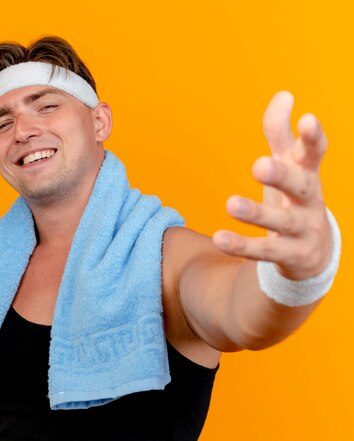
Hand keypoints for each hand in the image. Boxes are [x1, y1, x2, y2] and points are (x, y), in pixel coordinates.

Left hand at [213, 91, 331, 279]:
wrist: (312, 252)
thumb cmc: (295, 197)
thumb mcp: (289, 165)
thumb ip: (281, 133)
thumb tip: (284, 94)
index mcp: (308, 175)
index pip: (314, 153)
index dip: (313, 137)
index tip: (308, 119)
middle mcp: (310, 201)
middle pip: (300, 186)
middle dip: (282, 175)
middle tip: (258, 165)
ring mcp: (303, 230)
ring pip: (282, 221)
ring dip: (257, 213)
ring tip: (231, 204)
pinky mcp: (291, 255)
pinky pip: (265, 251)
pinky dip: (243, 245)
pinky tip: (219, 238)